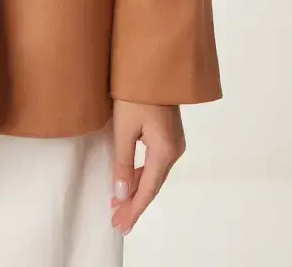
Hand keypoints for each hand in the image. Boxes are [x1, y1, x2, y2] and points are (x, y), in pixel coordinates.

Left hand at [110, 100, 184, 234]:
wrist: (152, 66)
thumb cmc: (135, 94)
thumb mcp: (124, 128)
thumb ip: (123, 163)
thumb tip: (121, 194)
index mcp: (164, 151)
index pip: (148, 189)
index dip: (133, 209)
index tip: (120, 225)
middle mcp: (174, 150)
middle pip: (153, 185)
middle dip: (134, 203)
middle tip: (116, 220)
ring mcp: (174, 142)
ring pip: (155, 174)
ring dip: (137, 189)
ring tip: (119, 204)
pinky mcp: (169, 134)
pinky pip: (156, 163)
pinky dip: (142, 175)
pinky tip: (131, 180)